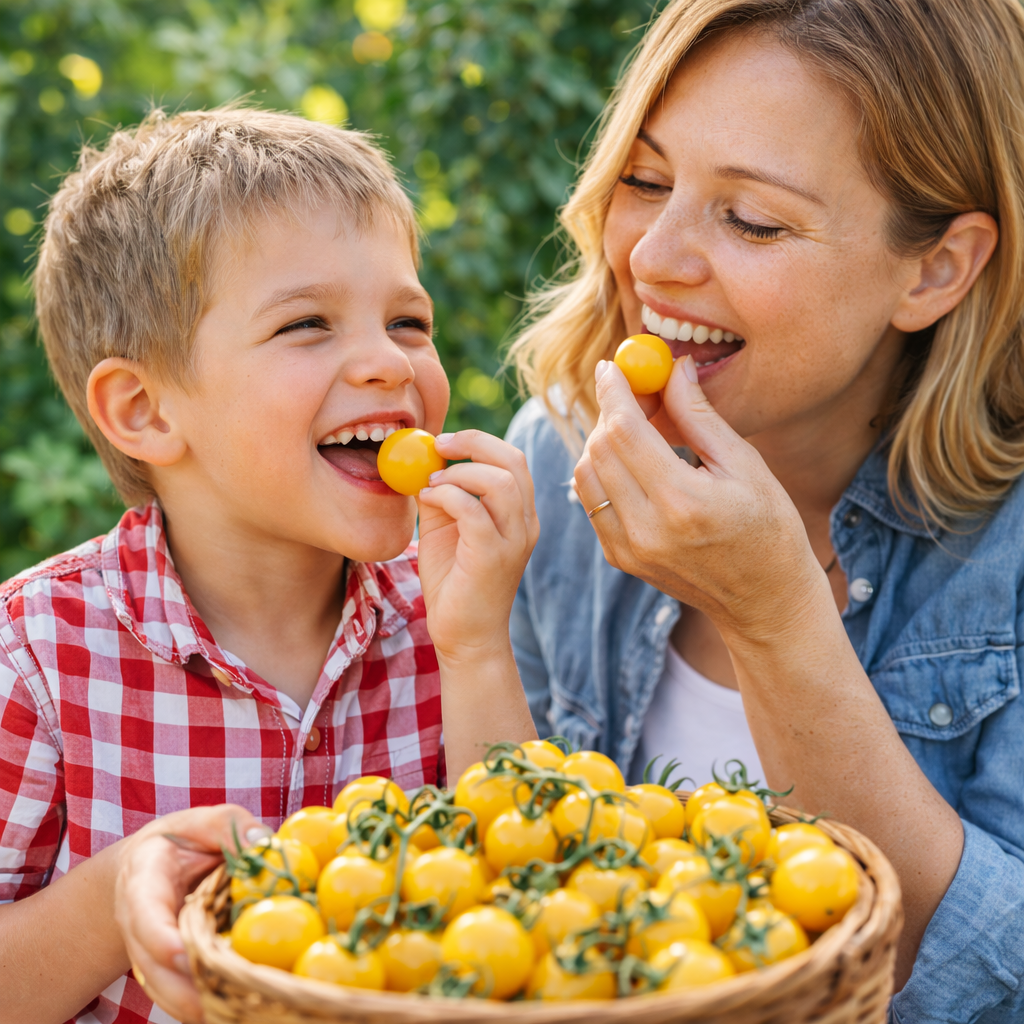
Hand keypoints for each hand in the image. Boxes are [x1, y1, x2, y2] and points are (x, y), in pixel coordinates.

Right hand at [114, 804, 261, 1023]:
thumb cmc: (182, 841)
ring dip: (190, 1007)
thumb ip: (229, 827)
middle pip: (150, 965)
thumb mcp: (202, 823)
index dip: (160, 937)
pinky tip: (231, 1014)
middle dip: (179, 989)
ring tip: (229, 1018)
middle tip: (213, 1006)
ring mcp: (149, 952)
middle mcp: (139, 924)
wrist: (150, 864)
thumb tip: (264, 844)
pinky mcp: (166, 968)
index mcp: (143, 882)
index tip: (183, 955)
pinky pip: (177, 992)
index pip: (144, 912)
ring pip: (162, 988)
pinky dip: (199, 1007)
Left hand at [416, 430, 538, 661]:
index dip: (479, 441)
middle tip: (438, 445)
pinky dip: (448, 495)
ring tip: (432, 482)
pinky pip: (474, 511)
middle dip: (474, 443)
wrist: (465, 638)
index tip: (444, 441)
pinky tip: (428, 500)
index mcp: (519, 514)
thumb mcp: (445, 530)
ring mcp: (514, 541)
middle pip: (513, 462)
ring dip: (460, 471)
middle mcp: (525, 524)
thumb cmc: (455, 584)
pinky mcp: (494, 557)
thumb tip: (423, 462)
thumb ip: (441, 495)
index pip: (512, 460)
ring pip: (499, 482)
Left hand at [573, 356, 825, 645]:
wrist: (765, 602)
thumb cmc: (769, 529)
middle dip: (609, 411)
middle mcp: (646, 529)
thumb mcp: (745, 465)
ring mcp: (628, 549)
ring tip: (636, 428)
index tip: (613, 365)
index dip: (614, 391)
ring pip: (585, 474)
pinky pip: (591, 501)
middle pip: (599, 449)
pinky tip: (632, 463)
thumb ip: (699, 416)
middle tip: (632, 392)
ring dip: (601, 441)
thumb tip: (674, 368)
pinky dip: (602, 472)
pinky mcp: (620, 559)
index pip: (625, 431)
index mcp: (683, 502)